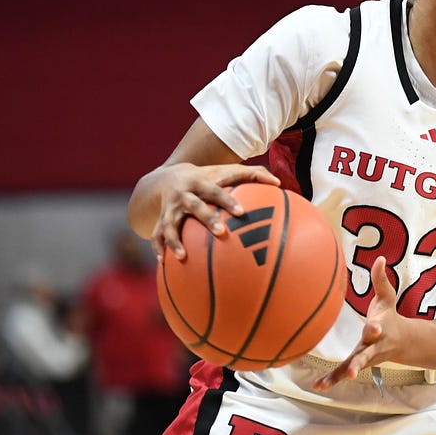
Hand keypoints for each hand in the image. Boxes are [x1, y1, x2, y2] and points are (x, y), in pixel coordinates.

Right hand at [153, 163, 280, 260]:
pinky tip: (163, 262)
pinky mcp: (159, 221)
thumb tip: (279, 183)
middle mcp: (183, 195)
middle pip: (194, 206)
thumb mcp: (226, 171)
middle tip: (221, 232)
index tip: (241, 212)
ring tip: (182, 256)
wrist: (168, 177)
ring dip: (174, 240)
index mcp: (200, 182)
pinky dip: (158, 248)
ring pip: (169, 225)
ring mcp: (169, 209)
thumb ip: (253, 175)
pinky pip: (156, 236)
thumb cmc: (208, 178)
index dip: (227, 200)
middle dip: (206, 218)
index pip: (215, 191)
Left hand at [314, 256, 401, 390]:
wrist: (403, 342)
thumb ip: (381, 279)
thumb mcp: (388, 297)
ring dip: (343, 374)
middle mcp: (373, 346)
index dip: (375, 327)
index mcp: (380, 328)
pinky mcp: (356, 363)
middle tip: (353, 370)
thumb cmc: (390, 315)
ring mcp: (365, 357)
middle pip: (366, 354)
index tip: (374, 326)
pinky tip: (318, 386)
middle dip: (360, 361)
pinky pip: (342, 372)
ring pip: (354, 366)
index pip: (377, 328)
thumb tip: (381, 258)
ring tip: (332, 382)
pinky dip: (331, 379)